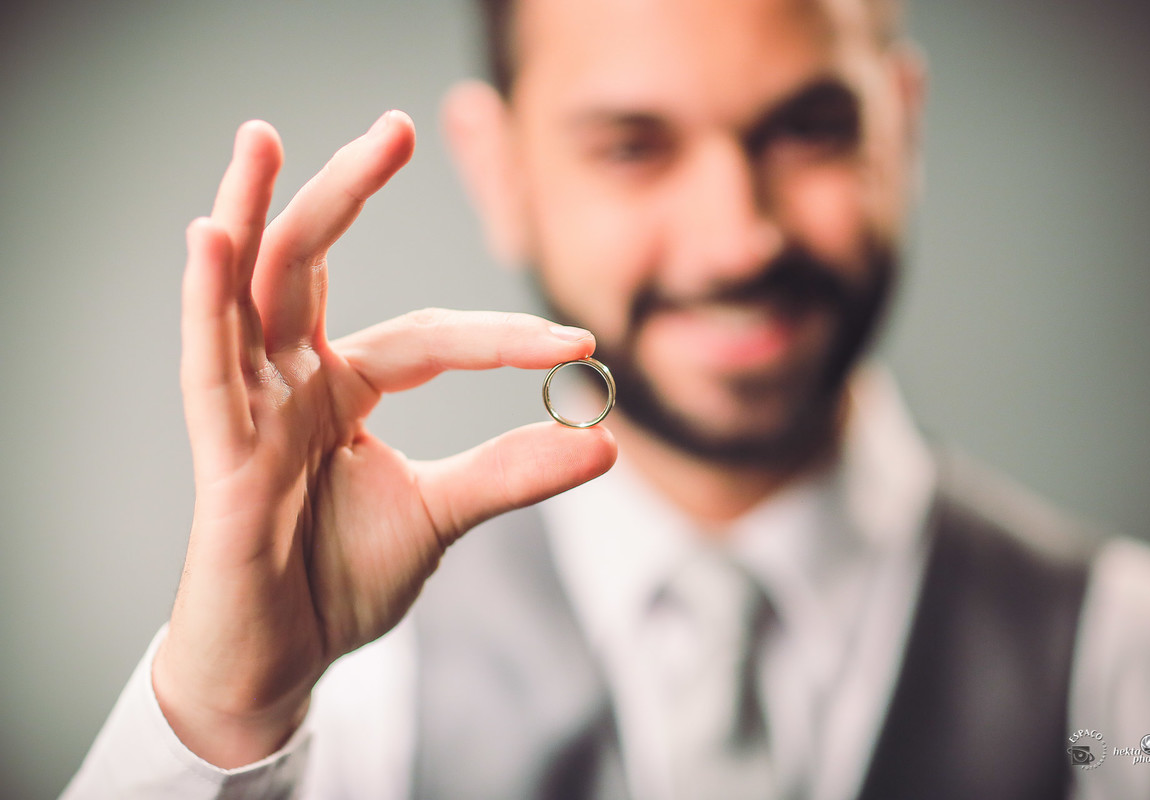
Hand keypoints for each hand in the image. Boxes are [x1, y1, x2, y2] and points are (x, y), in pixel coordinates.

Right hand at [152, 112, 616, 766]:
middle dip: (347, 194)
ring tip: (265, 138)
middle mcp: (291, 381)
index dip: (501, 336)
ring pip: (248, 293)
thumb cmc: (337, 582)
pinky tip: (212, 237)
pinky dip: (205, 301)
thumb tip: (605, 442)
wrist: (280, 664)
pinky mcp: (217, 453)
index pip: (426, 335)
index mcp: (341, 390)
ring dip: (257, 212)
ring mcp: (248, 409)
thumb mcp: (442, 515)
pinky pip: (205, 366)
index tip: (578, 345)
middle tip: (397, 129)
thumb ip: (511, 474)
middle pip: (312, 268)